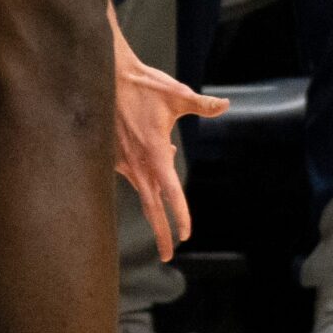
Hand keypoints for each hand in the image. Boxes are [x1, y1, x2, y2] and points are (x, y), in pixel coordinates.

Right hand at [112, 35, 228, 262]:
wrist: (106, 78)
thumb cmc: (144, 86)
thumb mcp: (178, 95)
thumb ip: (203, 105)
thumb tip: (225, 106)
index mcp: (155, 153)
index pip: (171, 193)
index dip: (180, 216)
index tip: (186, 235)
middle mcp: (137, 164)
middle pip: (151, 208)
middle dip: (161, 233)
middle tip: (170, 255)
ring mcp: (122, 162)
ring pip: (143, 192)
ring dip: (155, 205)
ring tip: (166, 208)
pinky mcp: (112, 156)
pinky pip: (133, 175)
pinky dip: (148, 177)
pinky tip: (160, 156)